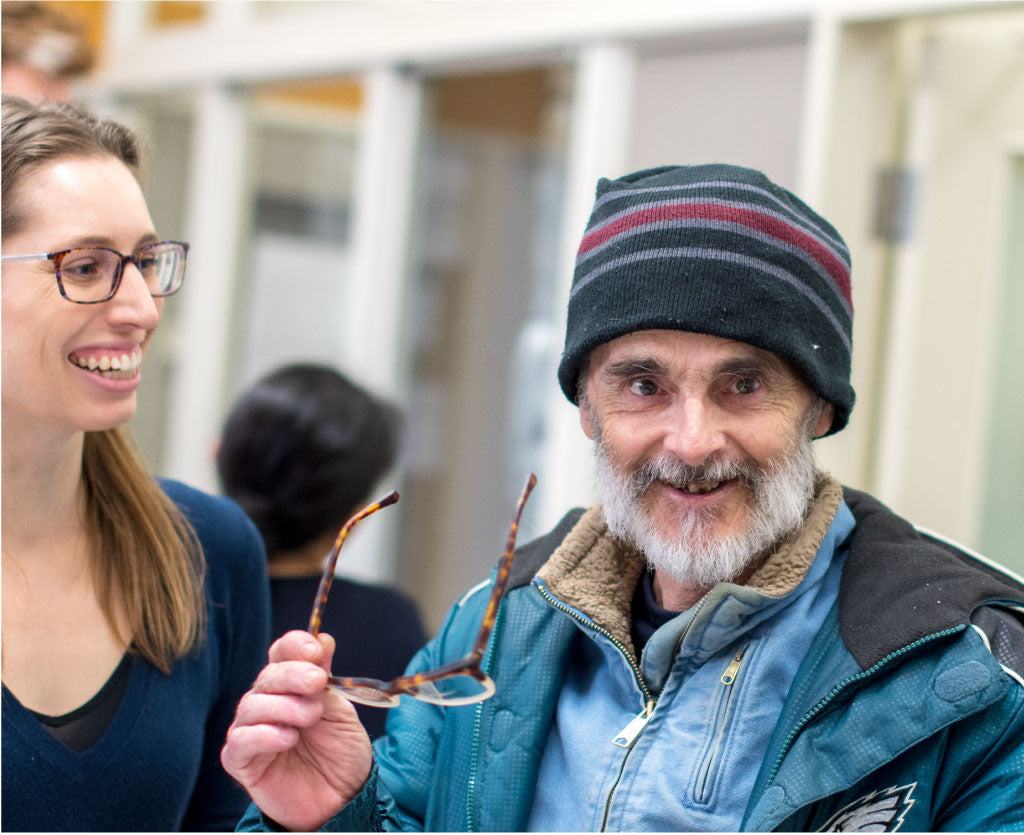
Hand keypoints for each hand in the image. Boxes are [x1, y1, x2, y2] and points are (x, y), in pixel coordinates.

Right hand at [221, 630, 372, 831]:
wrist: (344, 797)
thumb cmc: (341, 753)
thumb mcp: (340, 711)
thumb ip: (327, 679)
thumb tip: (322, 639)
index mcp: (292, 685)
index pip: (282, 653)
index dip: (294, 646)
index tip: (315, 651)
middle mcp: (268, 702)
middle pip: (268, 676)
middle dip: (292, 675)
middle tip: (316, 682)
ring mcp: (251, 730)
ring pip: (252, 705)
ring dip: (283, 706)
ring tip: (310, 717)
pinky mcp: (241, 761)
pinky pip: (240, 741)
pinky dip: (263, 735)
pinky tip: (287, 737)